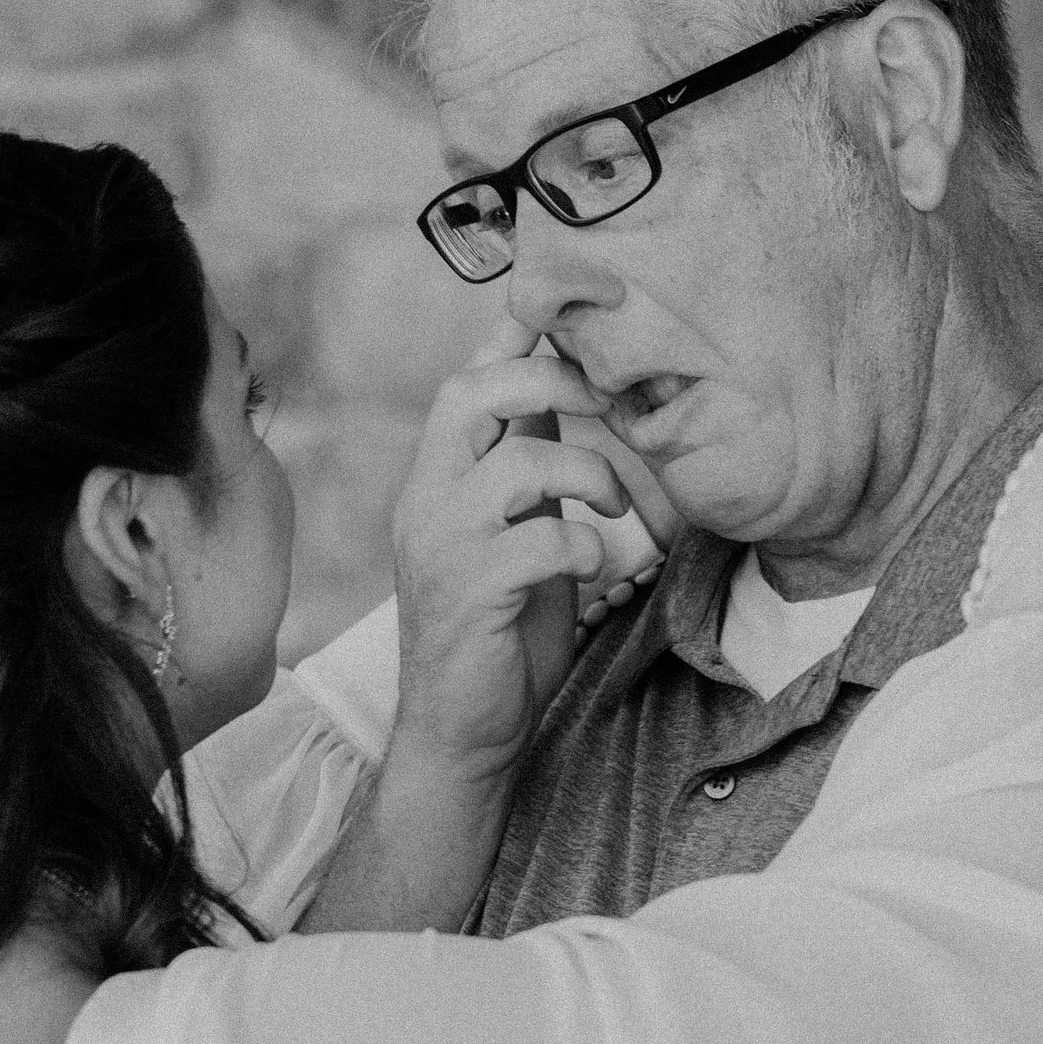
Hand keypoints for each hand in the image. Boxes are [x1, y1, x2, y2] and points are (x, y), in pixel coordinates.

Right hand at [384, 325, 643, 784]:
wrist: (462, 732)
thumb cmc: (498, 632)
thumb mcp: (512, 532)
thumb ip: (523, 468)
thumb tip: (559, 393)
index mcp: (438, 479)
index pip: (466, 379)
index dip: (517, 337)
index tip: (575, 311)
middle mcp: (427, 500)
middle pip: (473, 393)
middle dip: (552, 381)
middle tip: (610, 410)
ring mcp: (442, 545)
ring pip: (515, 461)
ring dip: (586, 471)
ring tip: (616, 506)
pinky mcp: (469, 595)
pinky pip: (538, 541)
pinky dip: (583, 544)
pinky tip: (594, 566)